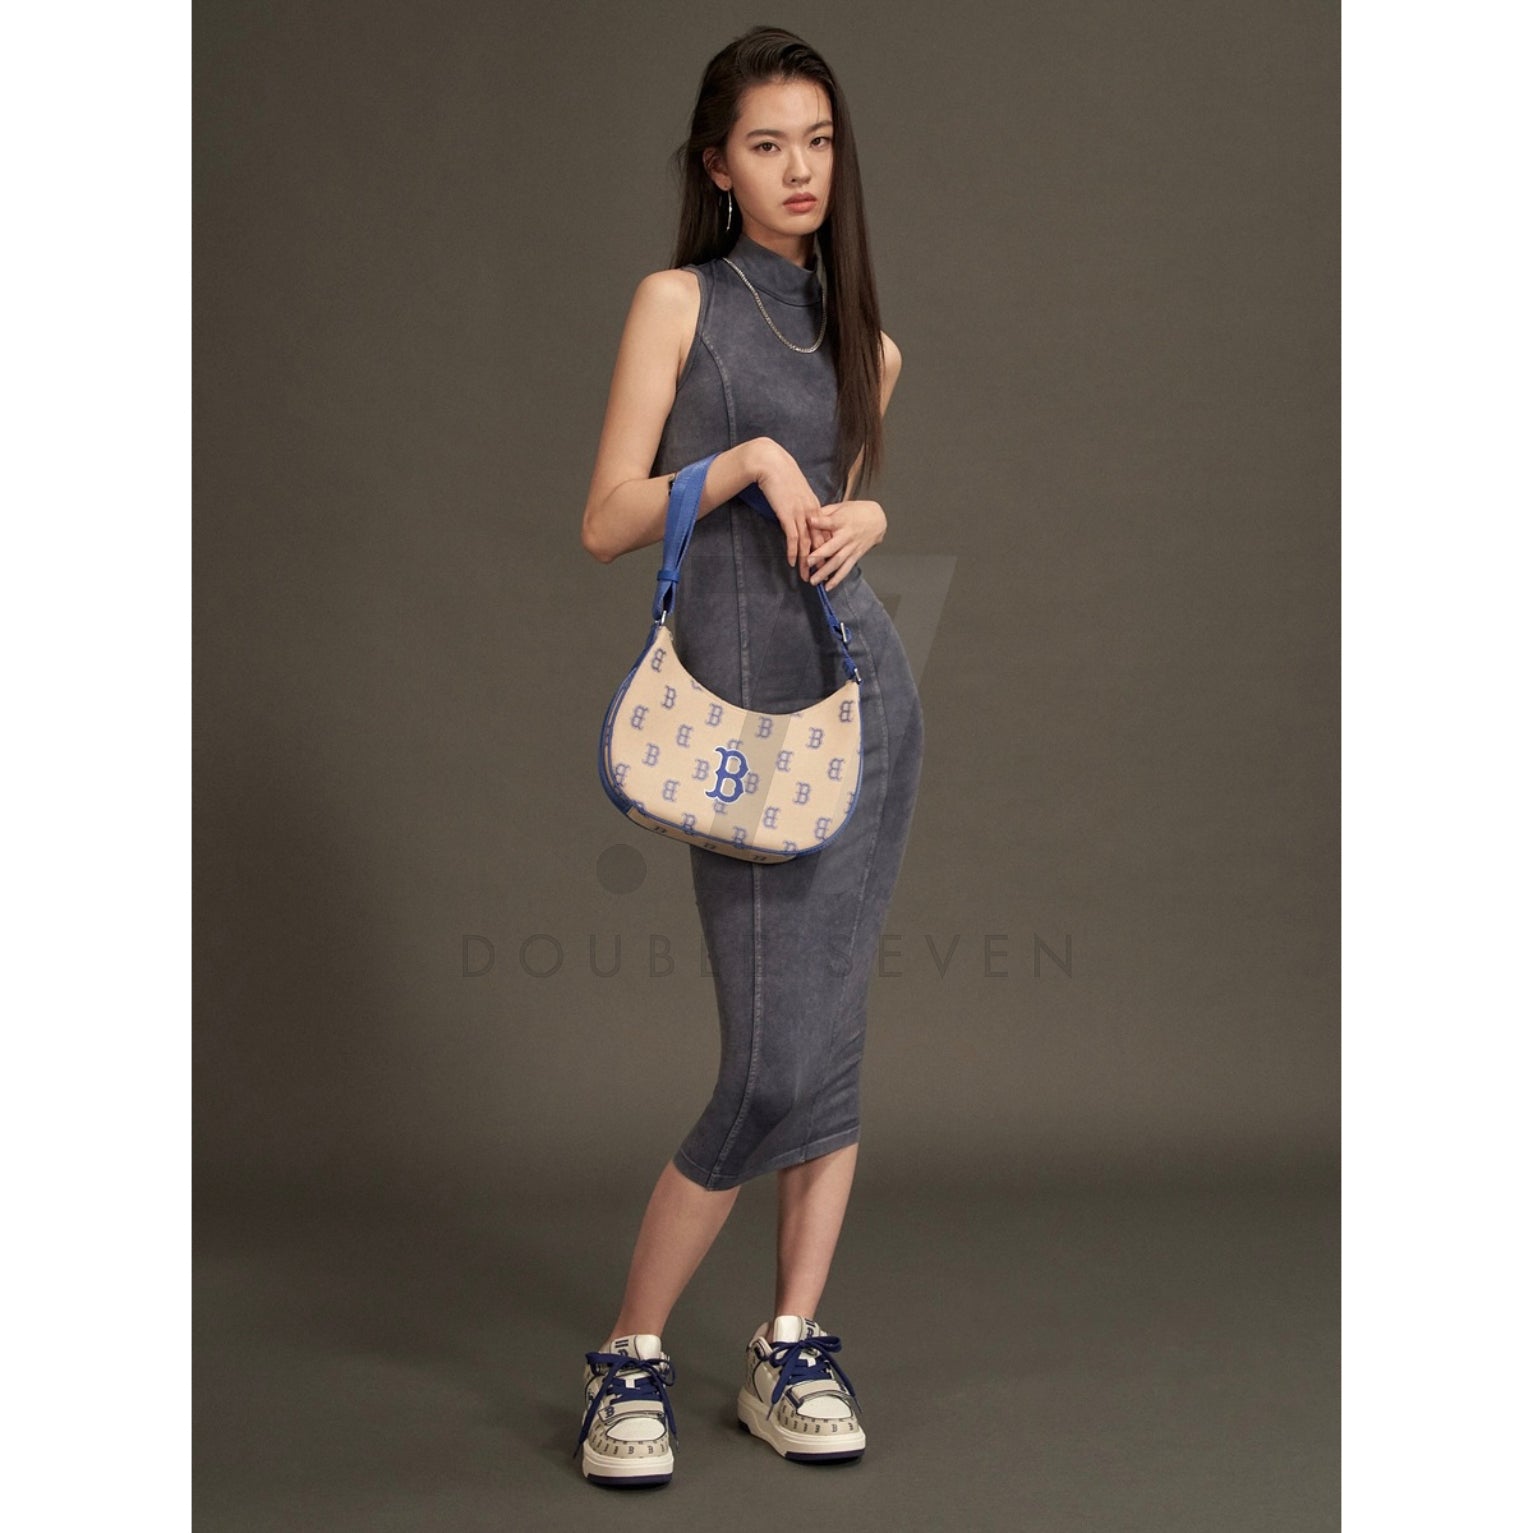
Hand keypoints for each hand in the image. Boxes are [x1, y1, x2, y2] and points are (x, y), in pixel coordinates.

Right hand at [750, 440, 822, 581]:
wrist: (771, 463)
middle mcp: (811, 512)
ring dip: (806, 561)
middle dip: (820, 560)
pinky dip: (793, 552)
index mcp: (815, 506)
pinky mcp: (788, 514)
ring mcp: (800, 513)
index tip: (827, 561)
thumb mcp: (797, 490)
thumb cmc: (782, 475)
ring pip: (807, 543)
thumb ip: (801, 503)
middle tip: (821, 575)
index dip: (826, 548)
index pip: (824, 531)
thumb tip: (800, 514)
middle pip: (819, 541)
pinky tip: (792, 562)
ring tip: (805, 575)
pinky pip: (793, 538)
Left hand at [804, 500, 886, 591]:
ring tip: (813, 580)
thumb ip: (824, 513)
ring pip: (838, 561)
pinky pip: (846, 569)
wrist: (878, 519)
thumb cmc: (856, 511)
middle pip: (833, 546)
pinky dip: (837, 579)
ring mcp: (852, 547)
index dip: (820, 522)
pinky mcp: (856, 555)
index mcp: (842, 520)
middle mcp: (847, 535)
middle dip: (820, 555)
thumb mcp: (841, 507)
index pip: (830, 522)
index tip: (810, 521)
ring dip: (825, 572)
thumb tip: (807, 517)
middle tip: (807, 561)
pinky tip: (828, 586)